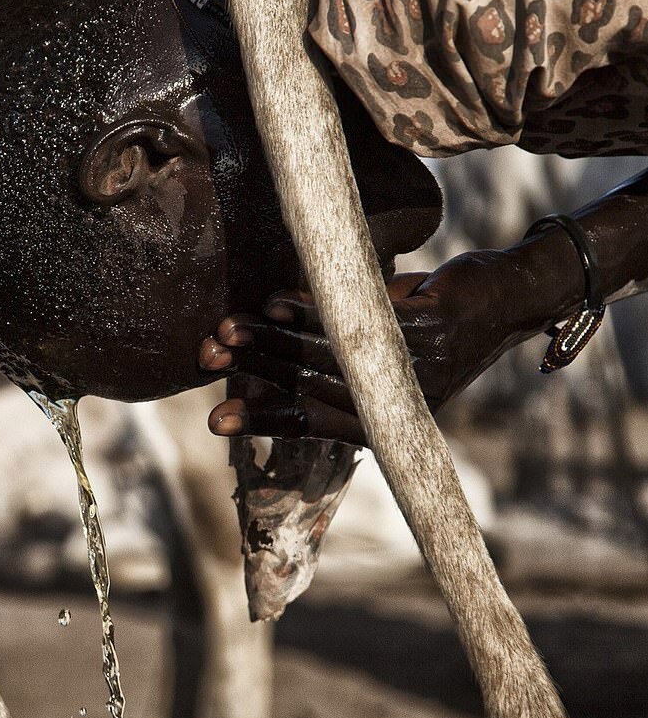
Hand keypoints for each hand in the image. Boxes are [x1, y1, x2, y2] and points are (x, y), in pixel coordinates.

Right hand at [201, 250, 528, 444]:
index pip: (316, 422)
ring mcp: (421, 364)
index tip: (217, 420)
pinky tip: (275, 301)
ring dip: (271, 339)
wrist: (510, 295)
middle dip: (255, 372)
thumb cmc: (434, 322)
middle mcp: (404, 400)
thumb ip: (335, 354)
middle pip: (313, 387)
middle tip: (208, 358)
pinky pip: (358, 317)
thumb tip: (265, 344)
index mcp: (390, 417)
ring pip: (329, 353)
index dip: (265, 420)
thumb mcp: (385, 349)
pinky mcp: (432, 325)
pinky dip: (311, 308)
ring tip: (227, 330)